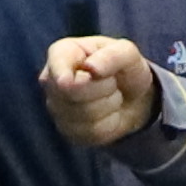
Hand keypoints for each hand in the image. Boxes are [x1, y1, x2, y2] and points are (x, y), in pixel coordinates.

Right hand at [39, 35, 165, 149]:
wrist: (133, 97)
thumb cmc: (124, 69)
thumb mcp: (127, 53)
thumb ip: (112, 55)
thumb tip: (91, 68)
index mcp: (61, 53)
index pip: (57, 67)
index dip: (71, 76)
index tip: (90, 75)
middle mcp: (52, 80)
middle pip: (72, 92)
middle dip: (104, 88)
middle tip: (112, 81)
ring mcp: (56, 108)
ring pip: (83, 115)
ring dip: (109, 105)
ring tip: (111, 95)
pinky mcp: (68, 131)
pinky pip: (91, 132)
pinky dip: (110, 123)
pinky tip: (109, 113)